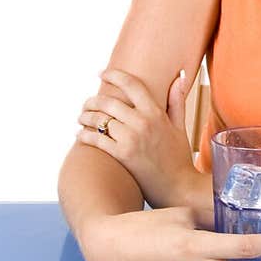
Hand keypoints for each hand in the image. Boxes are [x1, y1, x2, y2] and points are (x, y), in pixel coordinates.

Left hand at [76, 67, 196, 209]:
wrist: (179, 187)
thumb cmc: (179, 157)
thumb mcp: (180, 126)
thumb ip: (177, 100)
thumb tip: (179, 77)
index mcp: (156, 112)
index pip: (132, 85)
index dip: (114, 75)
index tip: (102, 73)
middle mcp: (142, 122)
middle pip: (109, 101)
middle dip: (93, 100)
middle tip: (87, 103)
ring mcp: (131, 138)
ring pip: (100, 119)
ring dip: (85, 116)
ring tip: (81, 118)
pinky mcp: (122, 155)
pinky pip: (96, 139)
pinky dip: (84, 135)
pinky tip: (80, 134)